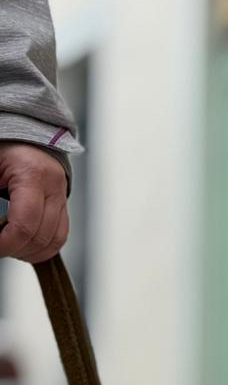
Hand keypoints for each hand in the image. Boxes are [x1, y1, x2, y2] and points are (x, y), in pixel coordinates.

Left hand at [0, 142, 68, 261]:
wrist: (23, 131)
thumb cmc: (3, 146)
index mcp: (32, 174)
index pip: (25, 224)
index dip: (7, 244)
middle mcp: (53, 187)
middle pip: (41, 236)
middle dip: (17, 249)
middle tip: (0, 248)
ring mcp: (62, 197)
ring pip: (55, 241)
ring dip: (31, 252)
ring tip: (12, 249)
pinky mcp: (63, 204)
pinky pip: (59, 235)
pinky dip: (43, 247)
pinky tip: (26, 246)